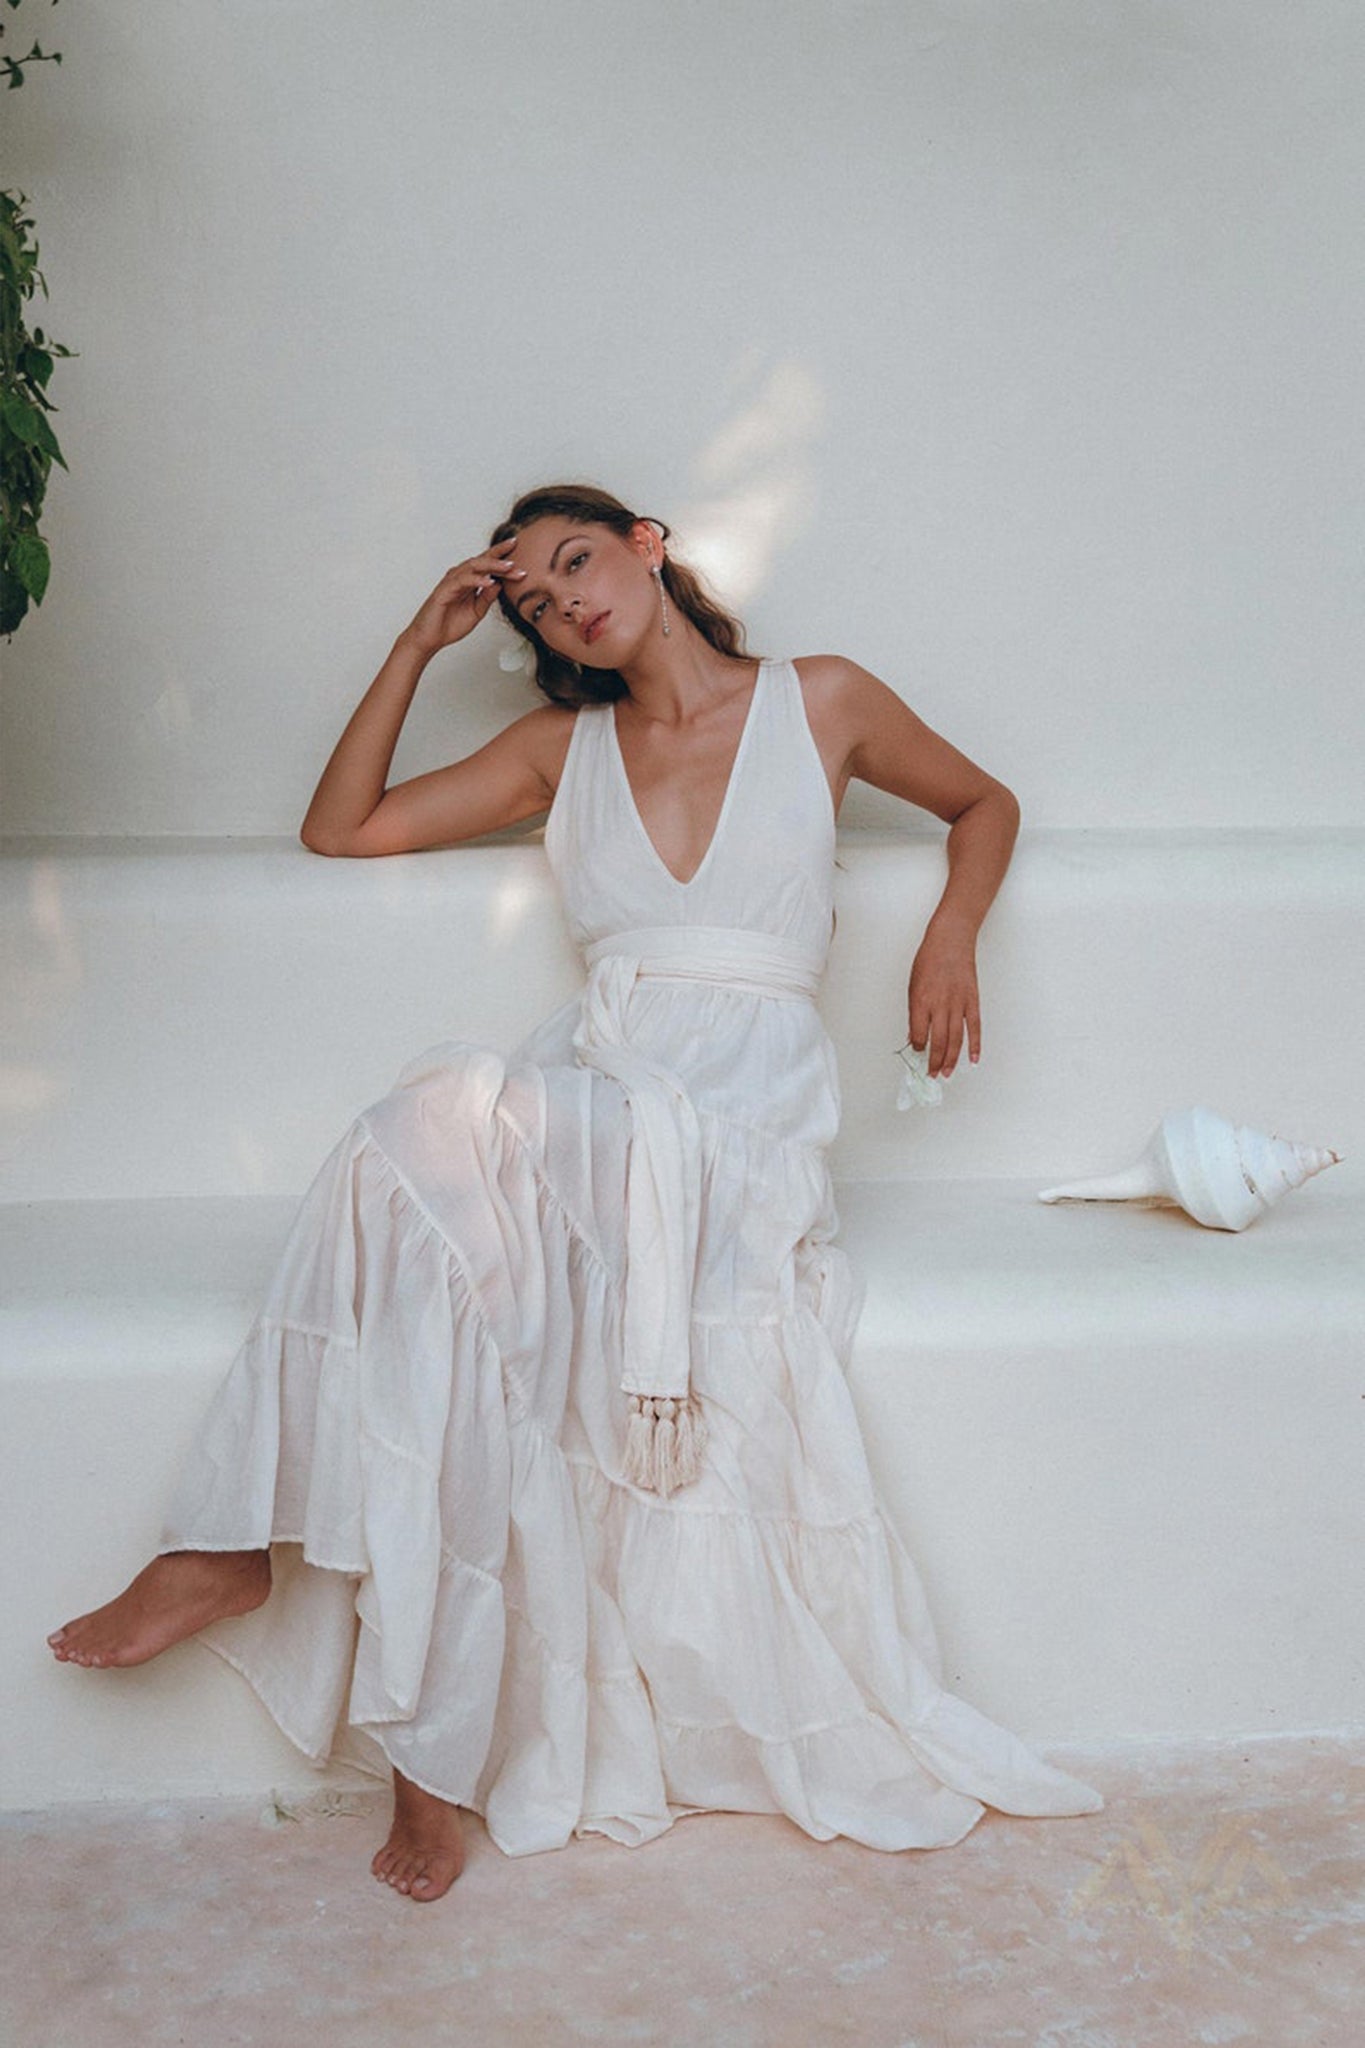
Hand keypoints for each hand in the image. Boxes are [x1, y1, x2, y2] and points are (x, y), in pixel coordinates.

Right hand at [398, 545, 527, 659]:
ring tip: (509, 567)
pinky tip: (489, 582)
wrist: (430, 639)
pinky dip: (477, 580)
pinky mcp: (444, 590)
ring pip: (473, 567)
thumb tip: (501, 584)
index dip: (502, 557)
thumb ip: (487, 597)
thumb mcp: (476, 611)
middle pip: (482, 560)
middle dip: (500, 555)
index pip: (487, 564)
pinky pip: (462, 581)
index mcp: (468, 581)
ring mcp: (451, 582)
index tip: (519, 551)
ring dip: (492, 565)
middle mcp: (460, 577)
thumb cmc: (449, 624)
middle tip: (517, 548)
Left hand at [907, 914, 980, 1078]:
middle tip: (932, 1074)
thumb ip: (915, 1011)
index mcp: (920, 1001)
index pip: (917, 1034)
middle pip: (937, 1042)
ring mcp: (958, 1004)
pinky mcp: (972, 1001)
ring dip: (951, 1059)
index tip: (918, 1054)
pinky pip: (974, 1028)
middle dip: (934, 1062)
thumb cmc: (929, 960)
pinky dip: (975, 1046)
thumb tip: (915, 1034)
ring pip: (955, 1039)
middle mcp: (939, 1005)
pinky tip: (973, 1059)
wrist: (950, 940)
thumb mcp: (913, 985)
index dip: (917, 1048)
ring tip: (947, 1073)